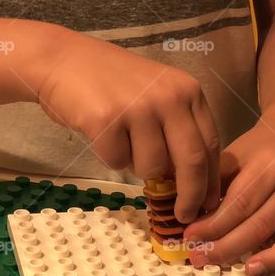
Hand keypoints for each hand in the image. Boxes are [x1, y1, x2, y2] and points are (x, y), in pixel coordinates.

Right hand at [36, 30, 218, 222]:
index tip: (207, 205)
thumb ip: (178, 131)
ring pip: (152, 167)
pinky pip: (118, 162)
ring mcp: (138, 107)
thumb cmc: (113, 85)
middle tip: (183, 215)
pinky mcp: (107, 120)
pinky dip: (110, 157)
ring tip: (123, 140)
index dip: (210, 181)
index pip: (210, 145)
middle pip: (191, 162)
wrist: (64, 60)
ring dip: (137, 167)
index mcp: (187, 91)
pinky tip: (103, 133)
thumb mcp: (158, 96)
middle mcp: (168, 96)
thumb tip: (192, 184)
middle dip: (189, 196)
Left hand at [183, 120, 274, 275]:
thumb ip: (212, 185)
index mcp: (268, 168)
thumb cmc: (258, 152)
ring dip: (274, 259)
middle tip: (202, 259)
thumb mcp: (231, 158)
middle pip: (261, 225)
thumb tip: (187, 217)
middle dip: (228, 248)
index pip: (238, 204)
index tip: (190, 239)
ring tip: (249, 271)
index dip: (213, 226)